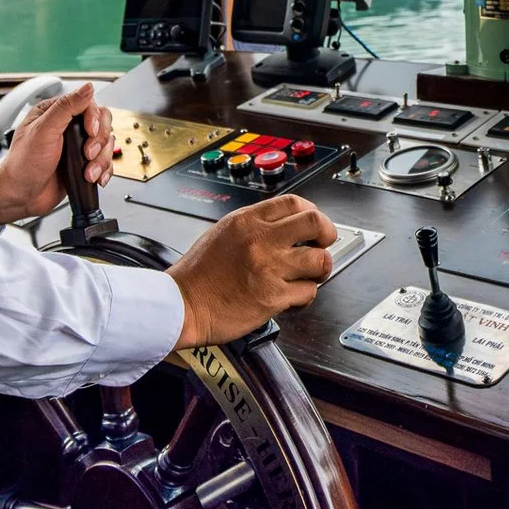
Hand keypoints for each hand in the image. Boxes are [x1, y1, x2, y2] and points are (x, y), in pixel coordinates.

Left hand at [0, 83, 111, 224]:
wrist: (21, 196)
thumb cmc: (23, 164)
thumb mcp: (43, 131)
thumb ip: (66, 107)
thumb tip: (87, 87)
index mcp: (55, 113)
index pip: (87, 104)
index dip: (93, 118)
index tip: (89, 132)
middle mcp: (67, 127)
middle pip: (102, 123)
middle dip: (98, 141)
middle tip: (87, 154)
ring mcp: (76, 146)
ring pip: (105, 144)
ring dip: (101, 160)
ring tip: (88, 172)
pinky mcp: (83, 163)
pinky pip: (104, 161)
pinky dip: (104, 170)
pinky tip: (95, 177)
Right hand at [168, 195, 335, 347]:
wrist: (181, 305)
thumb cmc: (197, 275)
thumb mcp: (223, 232)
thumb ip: (253, 226)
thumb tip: (283, 227)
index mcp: (247, 220)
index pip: (295, 203)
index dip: (313, 213)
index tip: (313, 226)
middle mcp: (260, 240)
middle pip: (315, 223)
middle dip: (327, 234)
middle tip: (322, 245)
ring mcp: (269, 268)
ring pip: (320, 260)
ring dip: (320, 269)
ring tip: (310, 275)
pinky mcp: (273, 297)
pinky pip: (308, 292)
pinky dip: (305, 296)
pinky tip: (293, 297)